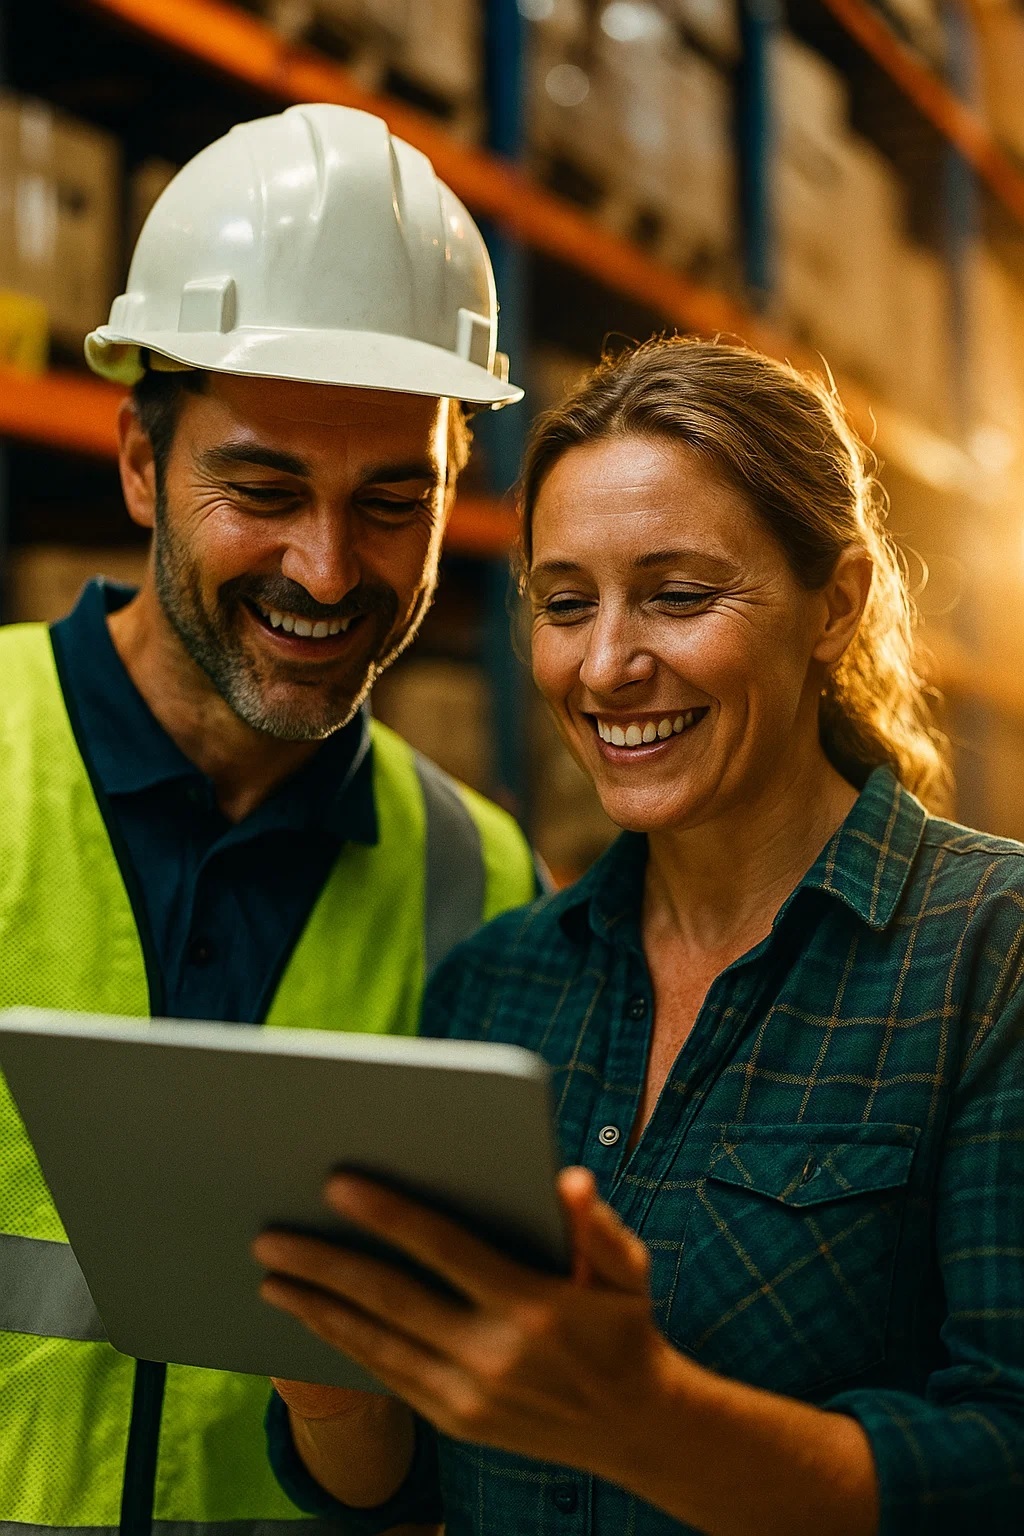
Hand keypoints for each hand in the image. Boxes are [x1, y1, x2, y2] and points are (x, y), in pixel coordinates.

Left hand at [252, 1167, 677, 1484]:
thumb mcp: (627, 1269)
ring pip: (375, 1343)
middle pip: (390, 1298)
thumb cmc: (624, 1327)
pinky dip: (345, 1344)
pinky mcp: (456, 1422)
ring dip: (317, 1308)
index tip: (337, 1184)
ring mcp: (469, 1396)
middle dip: (323, 1263)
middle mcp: (493, 1355)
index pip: (443, 1248)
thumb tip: (570, 1182)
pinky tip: (313, 1317)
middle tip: (269, 1235)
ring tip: (270, 1276)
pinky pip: (388, 1376)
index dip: (387, 1214)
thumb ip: (597, 1224)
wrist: (638, 1430)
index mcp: (531, 1304)